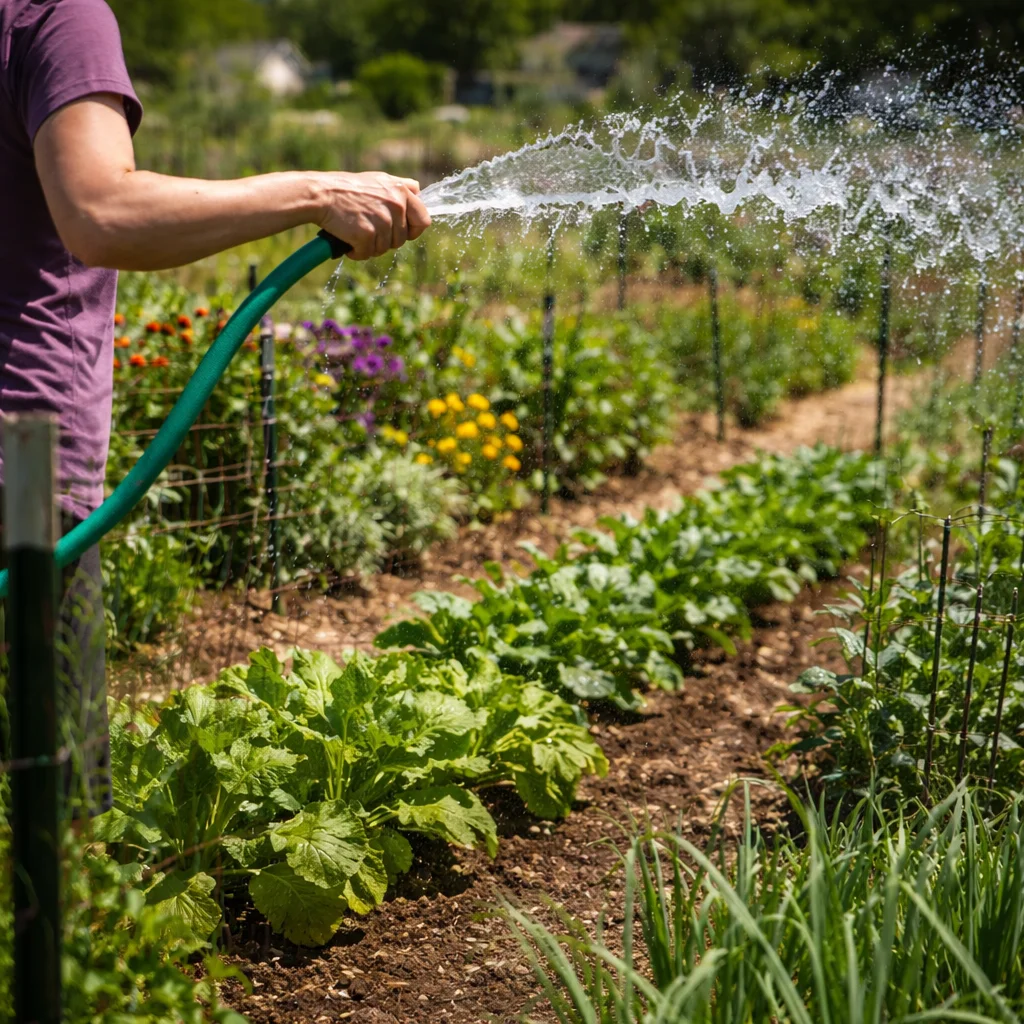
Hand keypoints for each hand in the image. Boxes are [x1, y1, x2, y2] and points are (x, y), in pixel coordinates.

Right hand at [316, 171, 430, 260]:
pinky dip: (356, 252)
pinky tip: (347, 239)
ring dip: (370, 246)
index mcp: (401, 191)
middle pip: (402, 239)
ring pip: (384, 248)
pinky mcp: (367, 234)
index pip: (423, 220)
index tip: (403, 232)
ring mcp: (382, 220)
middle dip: (386, 240)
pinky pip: (367, 254)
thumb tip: (418, 191)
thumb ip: (400, 187)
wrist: (321, 194)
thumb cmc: (348, 188)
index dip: (414, 231)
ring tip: (356, 231)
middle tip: (369, 229)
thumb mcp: (379, 180)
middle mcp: (395, 205)